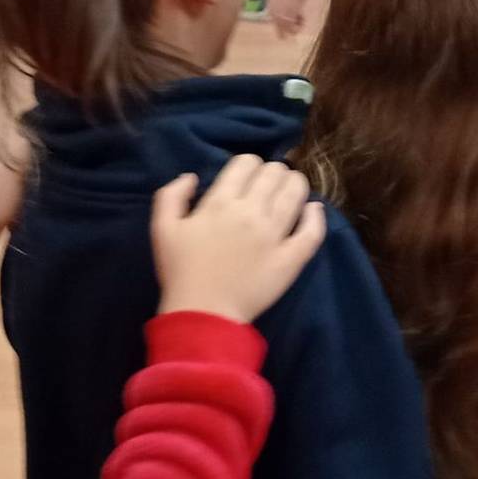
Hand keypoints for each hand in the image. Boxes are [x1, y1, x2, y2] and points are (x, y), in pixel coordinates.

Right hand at [151, 154, 326, 321]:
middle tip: (269, 183)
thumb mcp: (162, 228)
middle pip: (274, 174)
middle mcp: (250, 212)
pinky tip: (313, 210)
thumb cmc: (180, 271)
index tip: (247, 175)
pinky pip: (311, 233)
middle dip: (273, 172)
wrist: (202, 315)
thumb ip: (171, 195)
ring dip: (295, 185)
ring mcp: (274, 236)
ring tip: (292, 189)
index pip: (246, 163)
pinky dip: (316, 217)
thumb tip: (192, 177)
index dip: (249, 163)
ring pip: (295, 194)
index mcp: (220, 202)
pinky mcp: (290, 260)